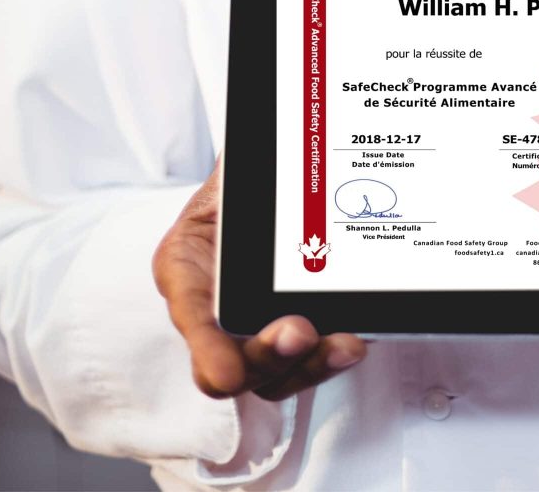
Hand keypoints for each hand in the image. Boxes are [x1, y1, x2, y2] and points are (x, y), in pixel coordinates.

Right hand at [153, 158, 366, 400]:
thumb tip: (251, 164)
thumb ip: (238, 177)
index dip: (207, 349)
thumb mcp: (234, 169)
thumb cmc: (245, 175)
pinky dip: (331, 357)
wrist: (273, 177)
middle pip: (232, 362)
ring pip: (274, 375)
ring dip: (308, 366)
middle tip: (300, 331)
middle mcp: (214, 309)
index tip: (228, 373)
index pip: (190, 313)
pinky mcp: (298, 333)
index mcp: (185, 263)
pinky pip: (309, 362)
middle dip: (267, 356)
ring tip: (342, 343)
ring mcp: (255, 329)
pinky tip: (353, 340)